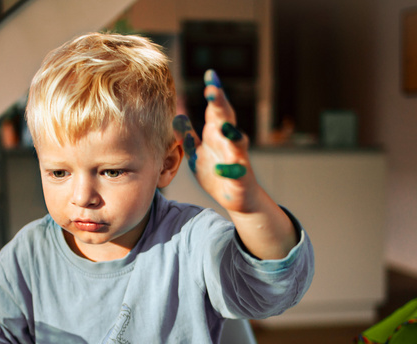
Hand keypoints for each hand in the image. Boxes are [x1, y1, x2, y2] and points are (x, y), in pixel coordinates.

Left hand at [173, 69, 258, 213]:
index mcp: (218, 133)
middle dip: (220, 104)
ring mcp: (237, 158)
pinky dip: (229, 170)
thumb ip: (188, 136)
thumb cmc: (217, 172)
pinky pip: (235, 173)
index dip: (214, 92)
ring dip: (232, 133)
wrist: (237, 197)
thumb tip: (176, 116)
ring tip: (223, 126)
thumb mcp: (197, 154)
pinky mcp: (240, 178)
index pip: (215, 109)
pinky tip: (220, 169)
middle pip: (227, 119)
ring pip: (237, 143)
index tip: (211, 74)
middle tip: (212, 90)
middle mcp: (230, 142)